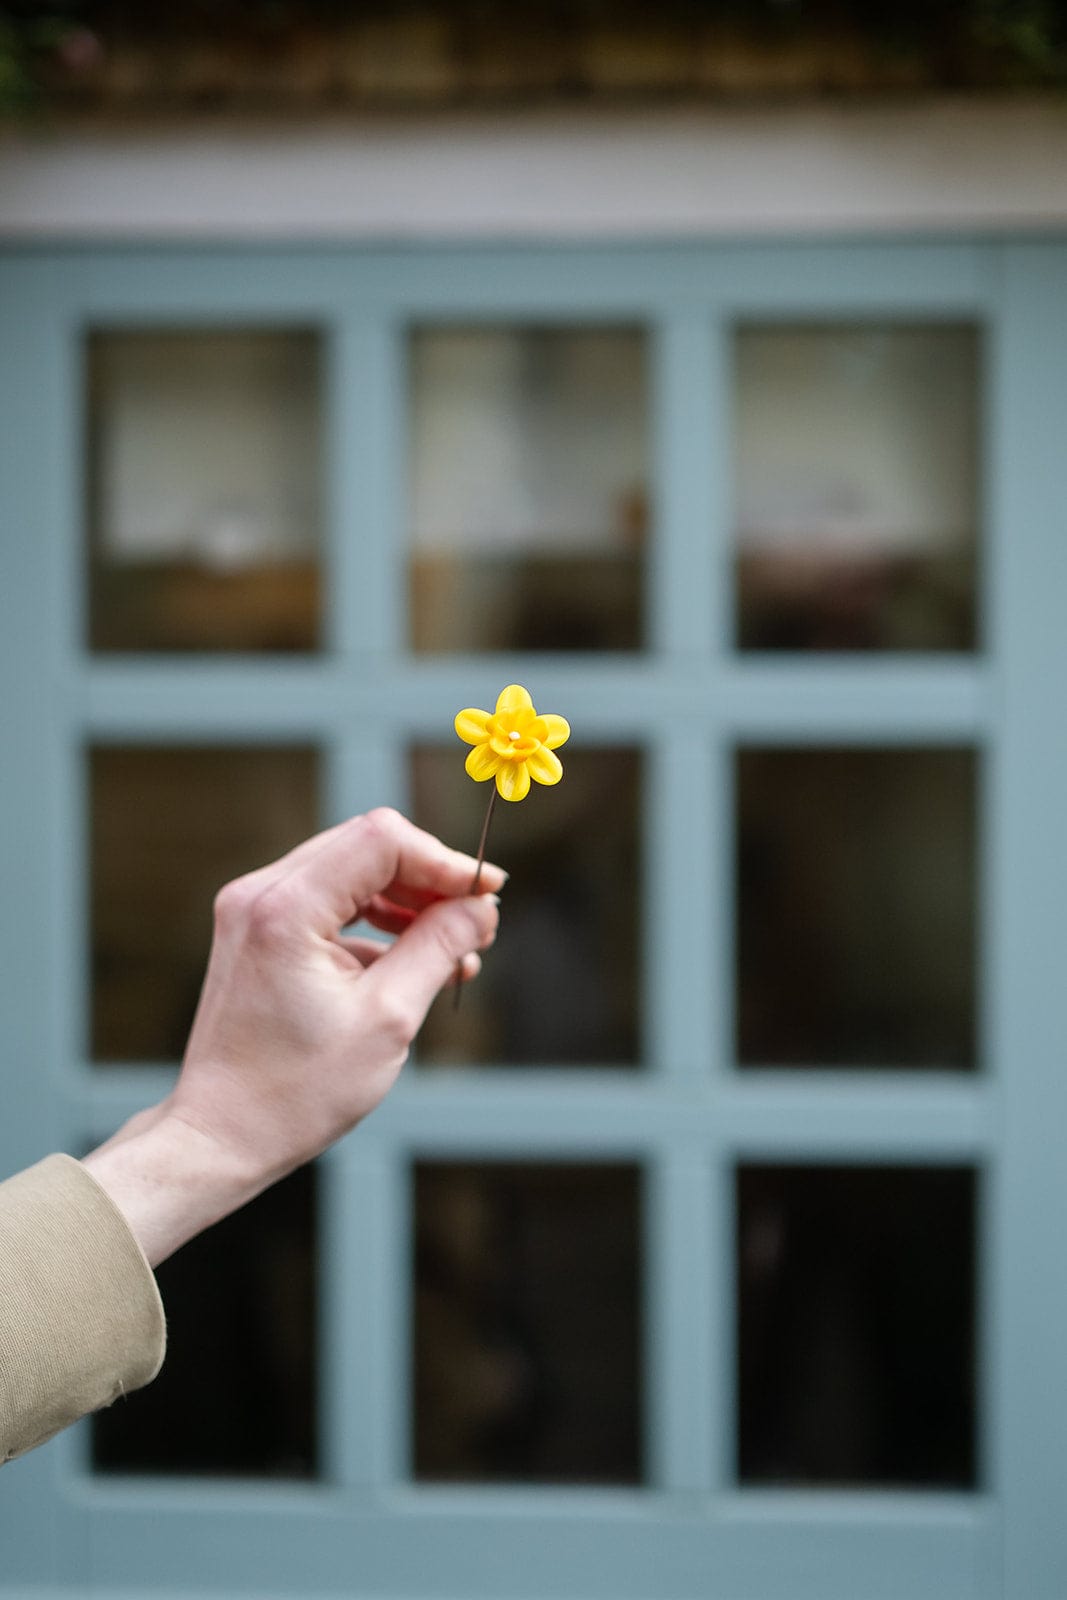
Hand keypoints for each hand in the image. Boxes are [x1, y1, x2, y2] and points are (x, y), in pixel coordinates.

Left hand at [83, 809, 502, 1263]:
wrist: (220, 1135)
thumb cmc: (296, 1092)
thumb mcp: (388, 1018)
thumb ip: (440, 948)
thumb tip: (482, 908)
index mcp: (285, 909)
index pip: (381, 841)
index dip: (444, 861)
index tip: (489, 894)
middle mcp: (260, 893)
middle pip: (366, 846)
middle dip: (430, 880)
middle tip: (478, 923)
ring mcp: (252, 909)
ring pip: (351, 871)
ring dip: (407, 902)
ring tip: (455, 950)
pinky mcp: (257, 930)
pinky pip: (329, 901)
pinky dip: (375, 923)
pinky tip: (413, 963)